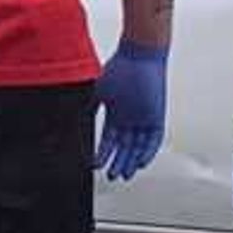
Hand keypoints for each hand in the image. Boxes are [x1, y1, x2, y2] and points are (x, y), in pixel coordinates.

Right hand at [94, 39, 169, 181]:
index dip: (103, 154)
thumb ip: (88, 109)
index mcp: (116, 113)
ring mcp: (144, 118)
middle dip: (117, 163)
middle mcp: (130, 119)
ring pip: (138, 147)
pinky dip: (148, 152)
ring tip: (123, 174)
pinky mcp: (157, 116)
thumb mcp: (97, 92)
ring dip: (131, 162)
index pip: (109, 140)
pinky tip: (141, 163)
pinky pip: (154, 140)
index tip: (95, 165)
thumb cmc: (118, 68)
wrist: (139, 55)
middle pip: (124, 147)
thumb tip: (75, 124)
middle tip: (111, 177)